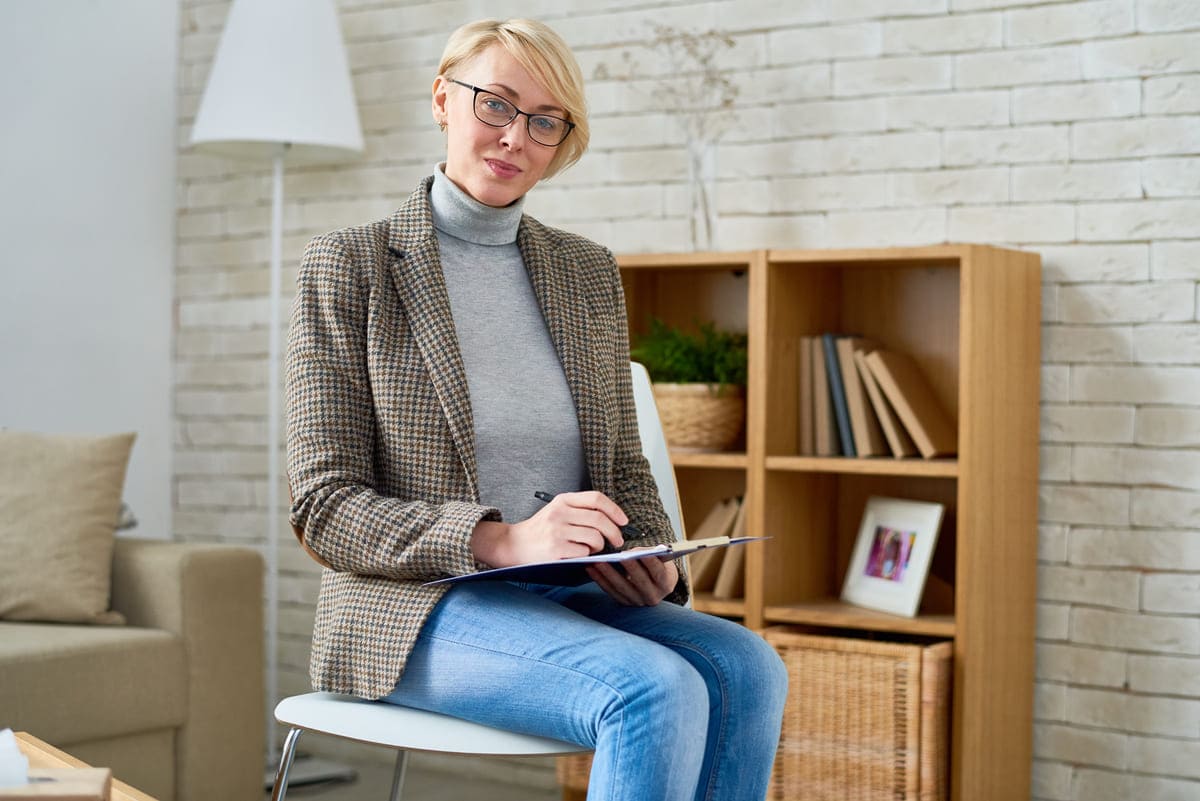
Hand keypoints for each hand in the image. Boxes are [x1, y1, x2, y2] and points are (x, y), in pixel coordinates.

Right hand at [471, 490, 626, 567]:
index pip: (596, 499)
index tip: (624, 521)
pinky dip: (585, 556)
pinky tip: (576, 555)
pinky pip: (584, 553)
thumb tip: (614, 521)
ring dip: (598, 546)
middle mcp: (560, 513)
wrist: (513, 544)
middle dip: (614, 533)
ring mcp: (557, 531)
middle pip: (600, 520)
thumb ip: (581, 510)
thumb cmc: (541, 529)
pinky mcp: (555, 549)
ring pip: (595, 538)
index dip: (615, 510)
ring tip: (590, 549)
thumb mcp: (558, 511)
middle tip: (617, 541)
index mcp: (563, 500)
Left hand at [586, 550, 678, 606]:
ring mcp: (638, 602)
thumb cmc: (656, 565)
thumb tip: (634, 552)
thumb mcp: (660, 559)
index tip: (642, 552)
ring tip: (597, 561)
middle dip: (628, 567)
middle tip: (618, 555)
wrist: (655, 585)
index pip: (658, 573)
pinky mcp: (624, 603)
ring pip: (622, 587)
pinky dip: (600, 579)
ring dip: (608, 574)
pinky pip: (610, 591)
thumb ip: (650, 553)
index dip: (650, 563)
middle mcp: (653, 596)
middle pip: (640, 581)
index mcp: (665, 584)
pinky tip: (591, 568)